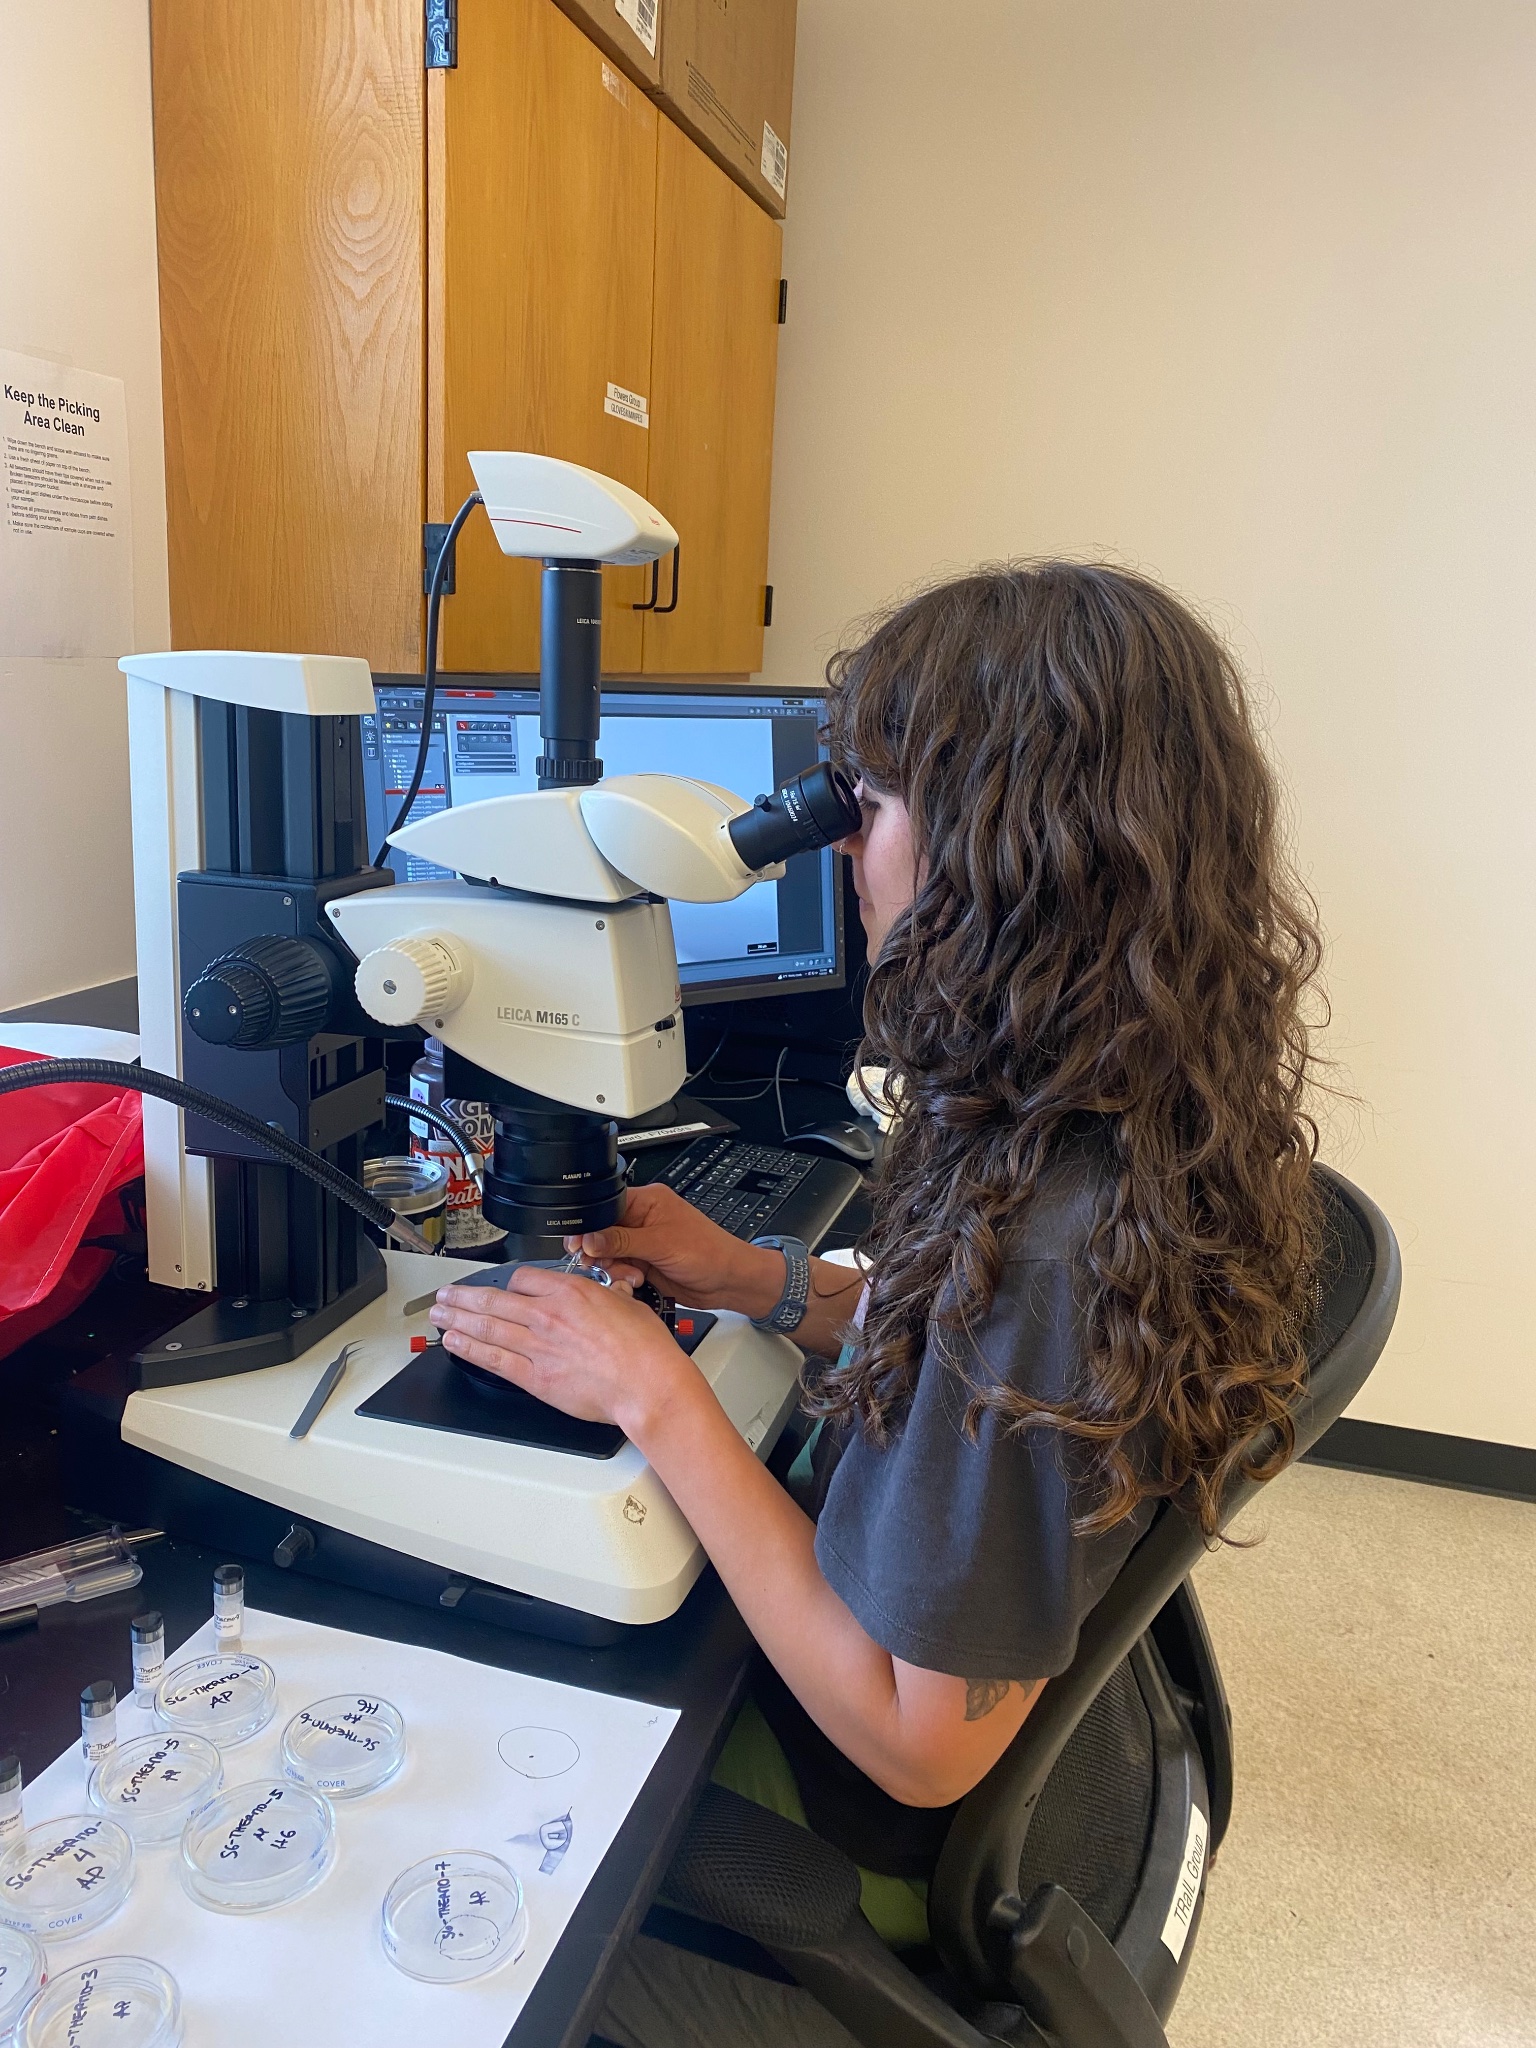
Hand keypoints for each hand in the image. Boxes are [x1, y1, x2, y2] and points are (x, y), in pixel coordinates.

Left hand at [429, 1266, 698, 1440]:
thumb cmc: (646, 1350)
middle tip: (445, 1295)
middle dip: (463, 1297)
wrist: (648, 1385)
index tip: (501, 1288)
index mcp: (570, 1292)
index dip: (508, 1283)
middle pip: (493, 1300)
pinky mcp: (535, 1377)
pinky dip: (468, 1349)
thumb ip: (605, 1296)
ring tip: (438, 1314)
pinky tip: (453, 1342)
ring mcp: (538, 1347)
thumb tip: (603, 1295)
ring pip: (486, 1326)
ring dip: (456, 1319)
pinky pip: (492, 1359)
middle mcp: (547, 1315)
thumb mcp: (627, 1304)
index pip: (523, 1278)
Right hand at [565, 1182, 783, 1319]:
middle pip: (602, 1233)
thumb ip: (622, 1241)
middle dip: (600, 1251)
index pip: (606, 1207)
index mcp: (647, 1201)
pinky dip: (622, 1277)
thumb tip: (590, 1238)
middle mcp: (642, 1220)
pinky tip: (636, 1280)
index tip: (580, 1243)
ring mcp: (643, 1243)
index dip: (590, 1226)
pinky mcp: (644, 1264)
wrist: (728, 1282)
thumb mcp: (661, 1243)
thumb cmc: (709, 1252)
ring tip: (631, 1274)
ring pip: (608, 1254)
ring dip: (613, 1267)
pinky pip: (619, 1270)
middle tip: (601, 1263)